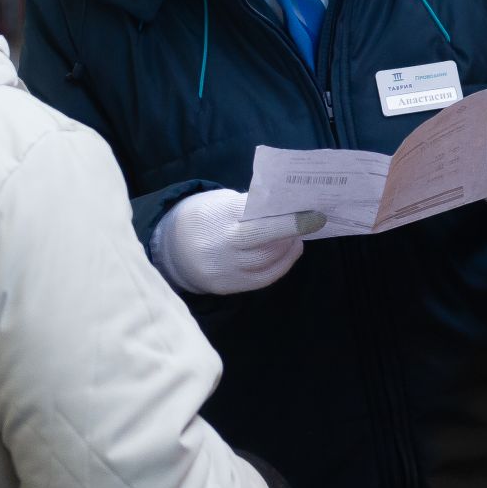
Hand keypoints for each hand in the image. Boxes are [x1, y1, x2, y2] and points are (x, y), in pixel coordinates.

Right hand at [151, 189, 326, 295]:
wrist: (171, 248)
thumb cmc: (203, 215)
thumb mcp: (221, 201)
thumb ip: (250, 206)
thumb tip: (286, 207)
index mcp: (218, 217)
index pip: (258, 215)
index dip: (286, 214)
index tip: (310, 209)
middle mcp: (221, 245)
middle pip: (265, 239)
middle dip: (293, 229)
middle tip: (316, 220)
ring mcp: (224, 269)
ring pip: (267, 261)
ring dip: (289, 247)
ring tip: (299, 234)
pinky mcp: (228, 286)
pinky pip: (263, 278)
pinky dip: (281, 264)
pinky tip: (289, 251)